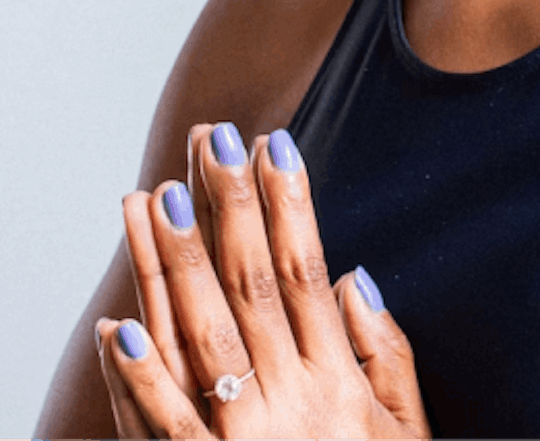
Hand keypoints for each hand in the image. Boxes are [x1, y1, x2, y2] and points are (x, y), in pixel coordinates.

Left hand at [94, 122, 430, 438]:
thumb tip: (352, 274)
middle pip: (250, 286)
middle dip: (229, 206)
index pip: (305, 270)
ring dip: (174, 266)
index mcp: (338, 380)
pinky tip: (118, 326)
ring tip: (153, 198)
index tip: (273, 144)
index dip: (289, 204)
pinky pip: (166, 431)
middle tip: (211, 139)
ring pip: (200, 338)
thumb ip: (387, 354)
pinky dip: (137, 381)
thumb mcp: (409, 433)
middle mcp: (290, 400)